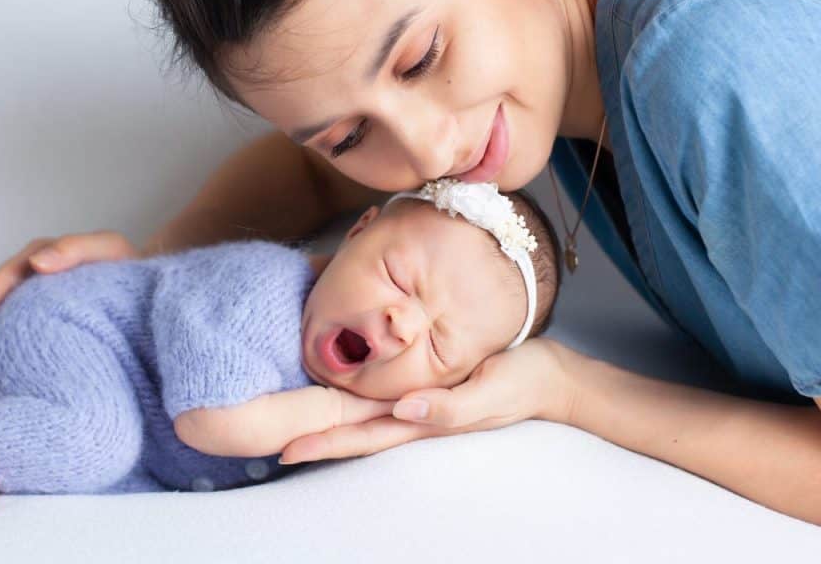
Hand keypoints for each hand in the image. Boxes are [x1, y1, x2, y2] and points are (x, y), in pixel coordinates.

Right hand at [0, 231, 137, 377]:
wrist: (144, 289)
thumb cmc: (126, 267)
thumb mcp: (107, 249)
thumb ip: (75, 249)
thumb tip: (38, 262)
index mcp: (39, 261)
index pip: (1, 283)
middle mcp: (28, 281)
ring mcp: (29, 304)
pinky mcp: (36, 325)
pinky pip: (4, 338)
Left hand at [279, 338, 575, 463]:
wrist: (550, 374)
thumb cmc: (523, 382)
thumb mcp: (490, 394)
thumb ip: (450, 407)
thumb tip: (405, 409)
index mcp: (423, 419)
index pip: (363, 434)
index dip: (325, 441)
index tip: (287, 445)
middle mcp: (413, 413)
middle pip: (353, 427)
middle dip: (313, 434)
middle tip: (270, 436)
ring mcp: (418, 400)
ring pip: (362, 411)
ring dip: (327, 417)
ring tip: (289, 417)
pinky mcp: (425, 381)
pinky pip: (380, 390)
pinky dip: (351, 394)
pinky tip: (333, 389)